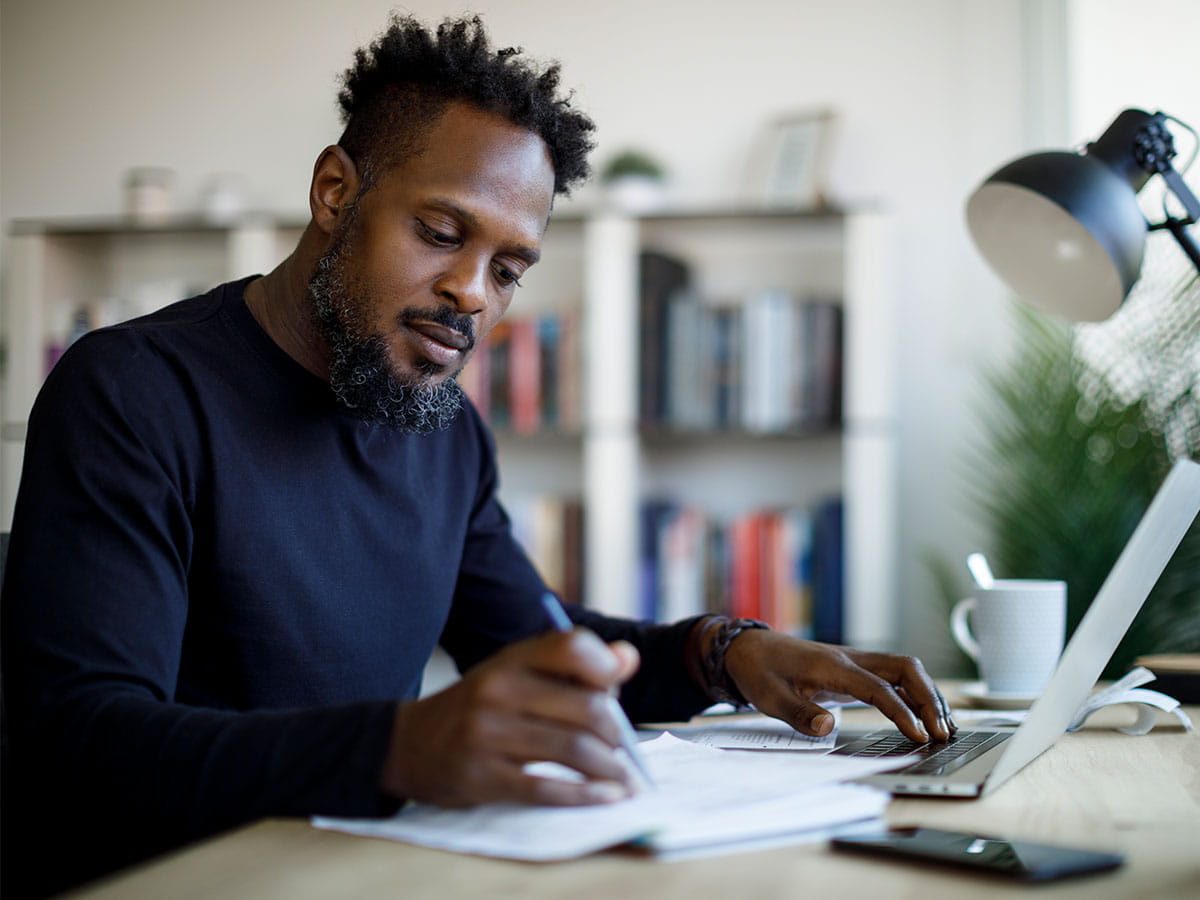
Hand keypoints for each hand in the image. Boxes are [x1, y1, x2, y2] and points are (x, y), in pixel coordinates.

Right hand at [379, 629, 640, 807]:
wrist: (410, 744)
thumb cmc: (482, 707)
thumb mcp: (518, 674)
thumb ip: (573, 668)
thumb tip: (628, 659)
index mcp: (512, 659)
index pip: (572, 647)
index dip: (605, 668)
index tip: (617, 691)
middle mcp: (499, 690)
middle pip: (587, 708)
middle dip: (617, 735)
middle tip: (625, 751)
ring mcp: (487, 734)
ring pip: (573, 750)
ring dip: (610, 769)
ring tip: (623, 780)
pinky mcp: (481, 776)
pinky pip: (546, 789)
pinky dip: (585, 796)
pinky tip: (605, 798)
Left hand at [722, 629, 955, 741]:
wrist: (748, 649)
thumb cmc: (759, 671)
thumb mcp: (769, 697)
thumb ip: (798, 712)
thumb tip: (828, 727)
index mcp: (832, 665)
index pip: (878, 687)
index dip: (902, 711)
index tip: (920, 736)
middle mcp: (850, 659)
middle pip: (905, 669)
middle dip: (929, 699)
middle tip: (943, 733)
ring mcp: (855, 662)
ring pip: (904, 669)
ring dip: (927, 695)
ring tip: (945, 728)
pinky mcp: (854, 670)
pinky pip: (894, 676)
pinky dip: (914, 693)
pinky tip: (925, 715)